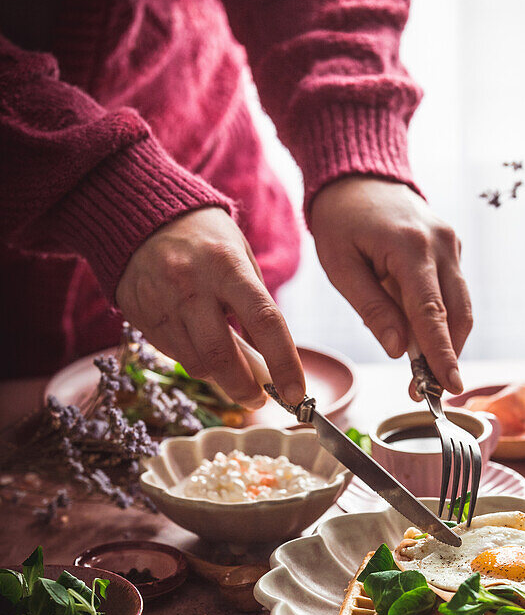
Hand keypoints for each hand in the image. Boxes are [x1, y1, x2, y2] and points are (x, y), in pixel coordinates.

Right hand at [116, 208, 304, 406]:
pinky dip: (193, 360)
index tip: (296, 393)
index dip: (284, 363)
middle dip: (245, 388)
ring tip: (230, 371)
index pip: (264, 321)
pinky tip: (199, 346)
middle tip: (259, 398)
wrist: (140, 215)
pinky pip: (172, 354)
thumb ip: (255, 304)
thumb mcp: (240, 257)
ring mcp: (160, 301)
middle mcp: (191, 285)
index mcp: (227, 265)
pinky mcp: (138, 314)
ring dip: (219, 377)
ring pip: (195, 363)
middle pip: (222, 355)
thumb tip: (271, 359)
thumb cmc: (205, 240)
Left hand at [311, 178, 471, 394]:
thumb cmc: (342, 223)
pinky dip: (442, 320)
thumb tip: (399, 349)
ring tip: (422, 373)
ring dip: (447, 343)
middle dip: (445, 357)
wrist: (358, 178)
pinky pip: (453, 293)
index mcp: (411, 248)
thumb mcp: (341, 267)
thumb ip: (372, 308)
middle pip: (456, 315)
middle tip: (423, 391)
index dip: (441, 354)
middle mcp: (441, 245)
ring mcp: (452, 244)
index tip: (448, 386)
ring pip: (461, 307)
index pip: (431, 312)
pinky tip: (419, 336)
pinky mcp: (453, 248)